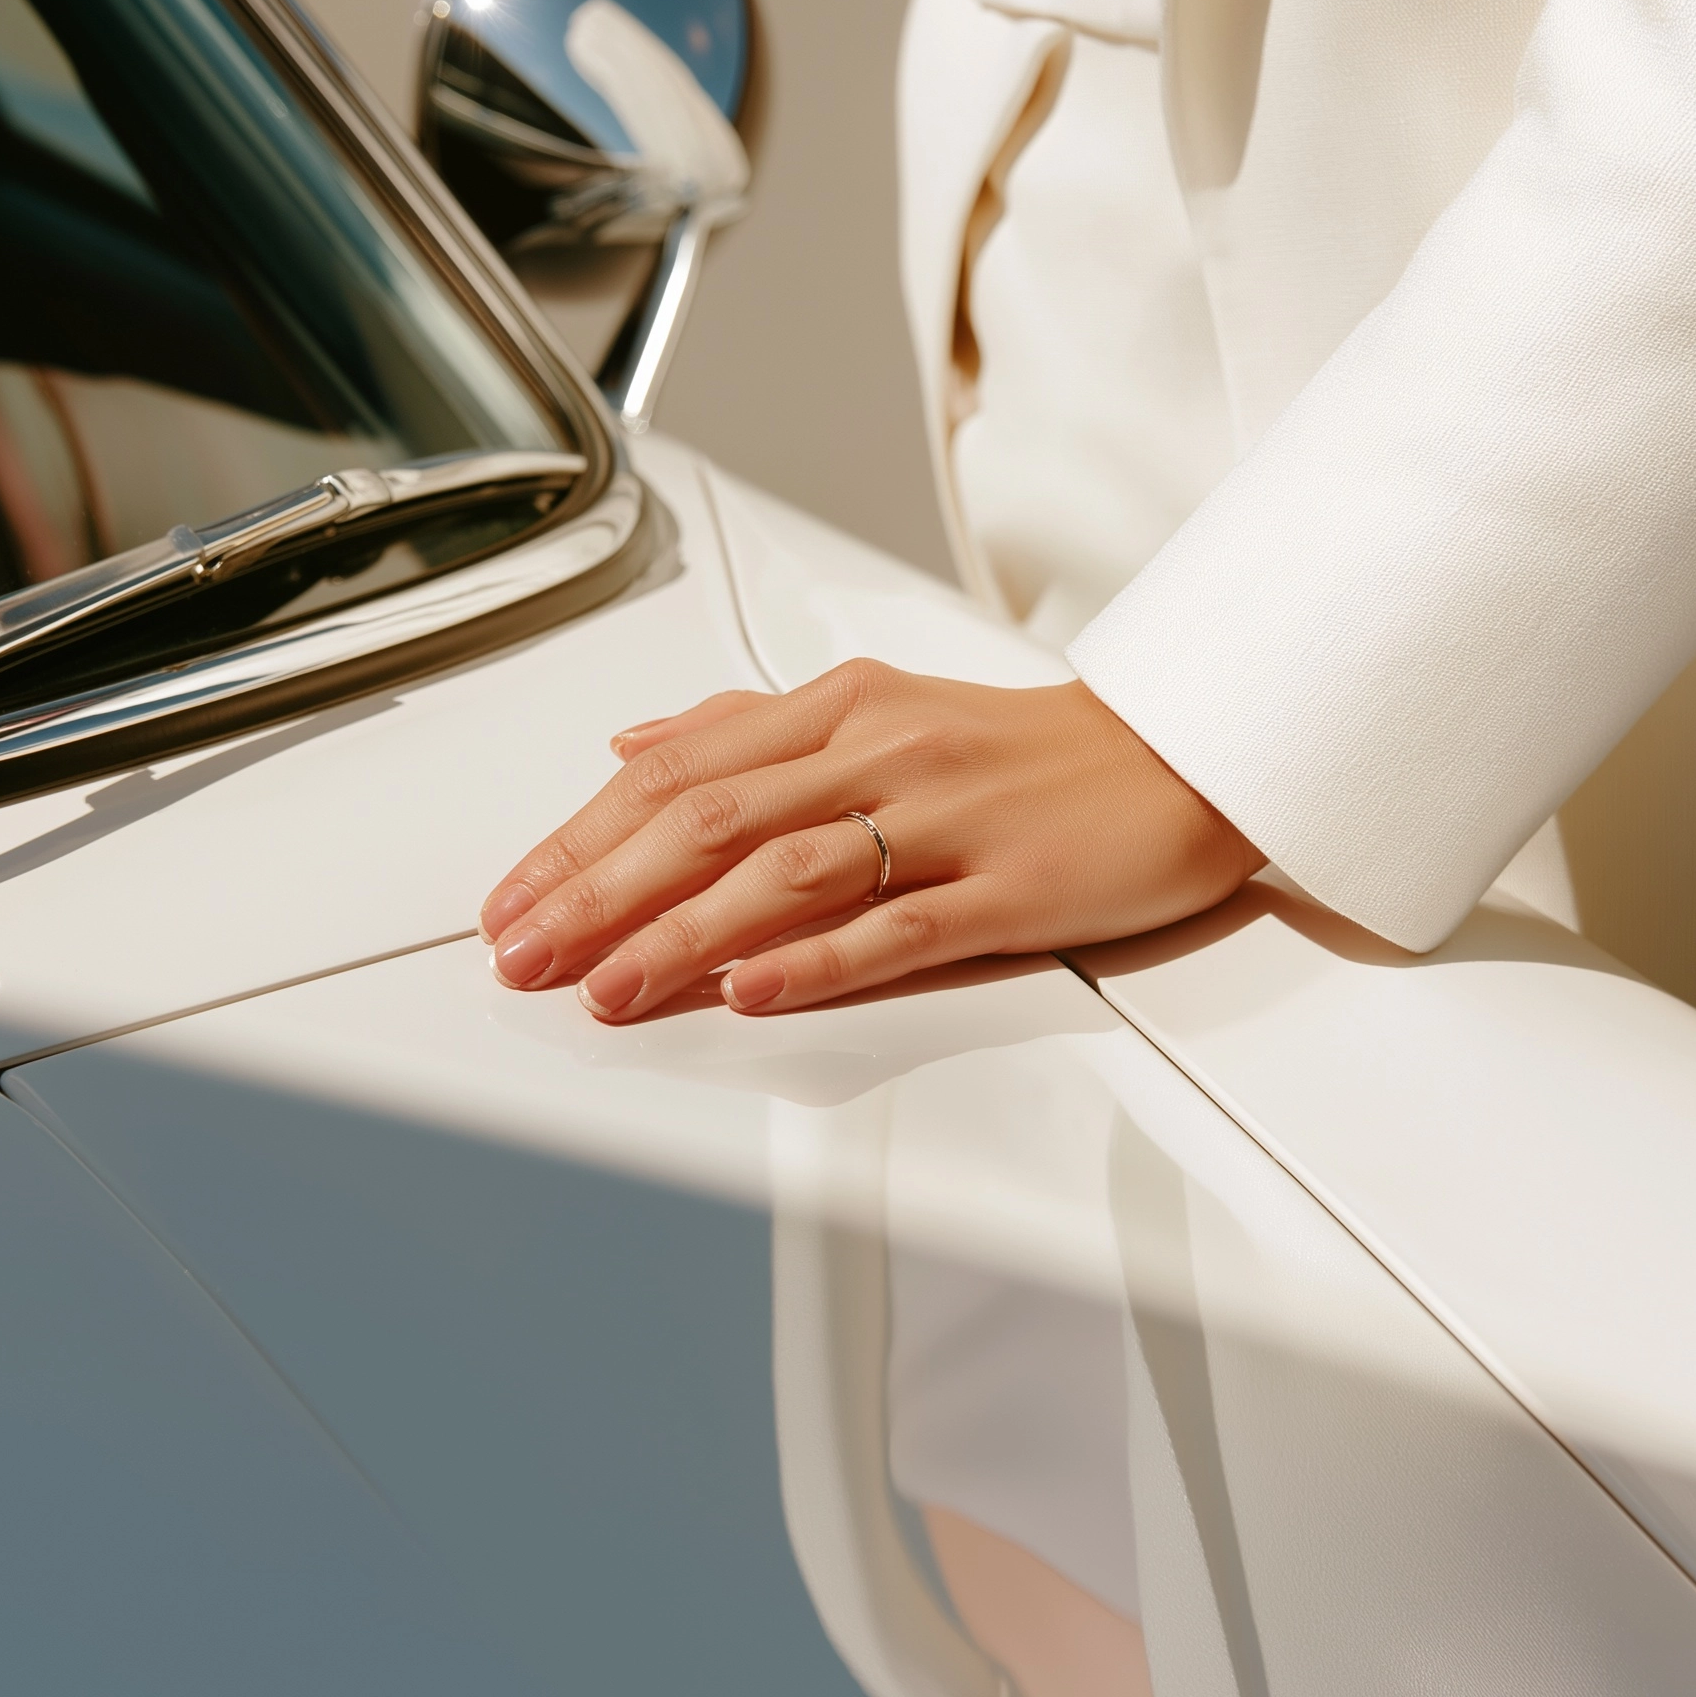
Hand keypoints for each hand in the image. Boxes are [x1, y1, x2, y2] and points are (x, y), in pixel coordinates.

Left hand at [479, 660, 1260, 1019]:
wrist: (1181, 756)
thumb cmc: (1025, 749)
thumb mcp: (877, 708)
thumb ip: (749, 730)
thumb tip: (633, 749)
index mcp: (841, 708)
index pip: (680, 773)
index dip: (582, 841)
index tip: (514, 900)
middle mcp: (882, 753)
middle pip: (710, 821)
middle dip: (599, 894)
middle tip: (523, 956)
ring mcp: (946, 821)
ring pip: (787, 873)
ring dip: (681, 935)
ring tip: (606, 987)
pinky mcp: (1009, 887)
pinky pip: (900, 925)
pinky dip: (815, 959)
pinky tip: (749, 988)